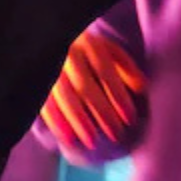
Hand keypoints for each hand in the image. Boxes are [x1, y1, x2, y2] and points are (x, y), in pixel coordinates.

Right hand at [39, 31, 143, 152]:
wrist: (53, 38)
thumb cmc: (90, 50)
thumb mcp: (110, 51)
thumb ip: (126, 67)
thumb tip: (142, 88)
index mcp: (88, 44)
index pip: (105, 71)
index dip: (117, 95)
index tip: (130, 118)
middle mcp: (67, 53)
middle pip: (84, 86)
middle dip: (101, 112)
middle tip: (115, 135)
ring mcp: (51, 66)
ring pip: (62, 96)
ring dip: (77, 121)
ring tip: (92, 142)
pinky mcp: (38, 79)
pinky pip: (44, 102)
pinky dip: (55, 122)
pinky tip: (67, 138)